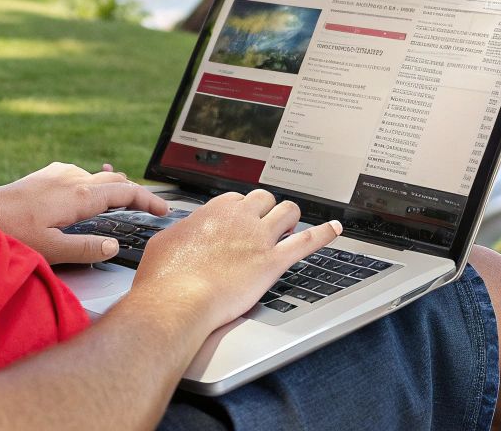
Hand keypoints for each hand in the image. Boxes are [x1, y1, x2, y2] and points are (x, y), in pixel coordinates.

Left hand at [0, 161, 168, 264]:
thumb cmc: (8, 233)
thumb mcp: (52, 249)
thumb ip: (86, 248)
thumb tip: (113, 246)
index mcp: (79, 197)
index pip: (124, 193)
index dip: (148, 201)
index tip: (163, 210)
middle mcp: (71, 179)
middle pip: (115, 180)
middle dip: (134, 193)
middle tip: (148, 208)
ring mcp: (56, 175)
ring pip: (95, 176)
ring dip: (112, 187)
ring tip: (122, 200)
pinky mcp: (43, 176)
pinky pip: (77, 174)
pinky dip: (90, 182)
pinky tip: (83, 190)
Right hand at [129, 188, 341, 331]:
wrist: (177, 302)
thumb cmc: (164, 279)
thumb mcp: (164, 243)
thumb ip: (181, 232)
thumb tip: (183, 231)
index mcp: (215, 210)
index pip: (238, 199)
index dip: (242, 212)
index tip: (242, 222)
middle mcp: (240, 218)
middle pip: (266, 198)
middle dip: (267, 210)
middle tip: (266, 226)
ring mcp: (259, 238)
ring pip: (288, 211)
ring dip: (291, 218)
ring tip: (289, 229)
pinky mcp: (273, 262)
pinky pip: (307, 242)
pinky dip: (324, 233)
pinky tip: (335, 229)